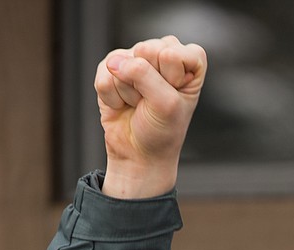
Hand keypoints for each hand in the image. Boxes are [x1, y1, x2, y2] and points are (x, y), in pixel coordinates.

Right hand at [93, 35, 206, 198]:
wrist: (139, 154)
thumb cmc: (162, 130)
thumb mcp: (166, 104)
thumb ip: (145, 75)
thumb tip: (115, 62)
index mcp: (189, 60)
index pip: (172, 53)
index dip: (170, 79)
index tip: (173, 98)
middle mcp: (163, 53)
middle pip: (146, 50)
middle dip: (147, 84)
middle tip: (153, 103)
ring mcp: (135, 58)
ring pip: (123, 63)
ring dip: (129, 92)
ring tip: (138, 104)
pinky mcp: (112, 68)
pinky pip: (104, 75)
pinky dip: (112, 97)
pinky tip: (122, 104)